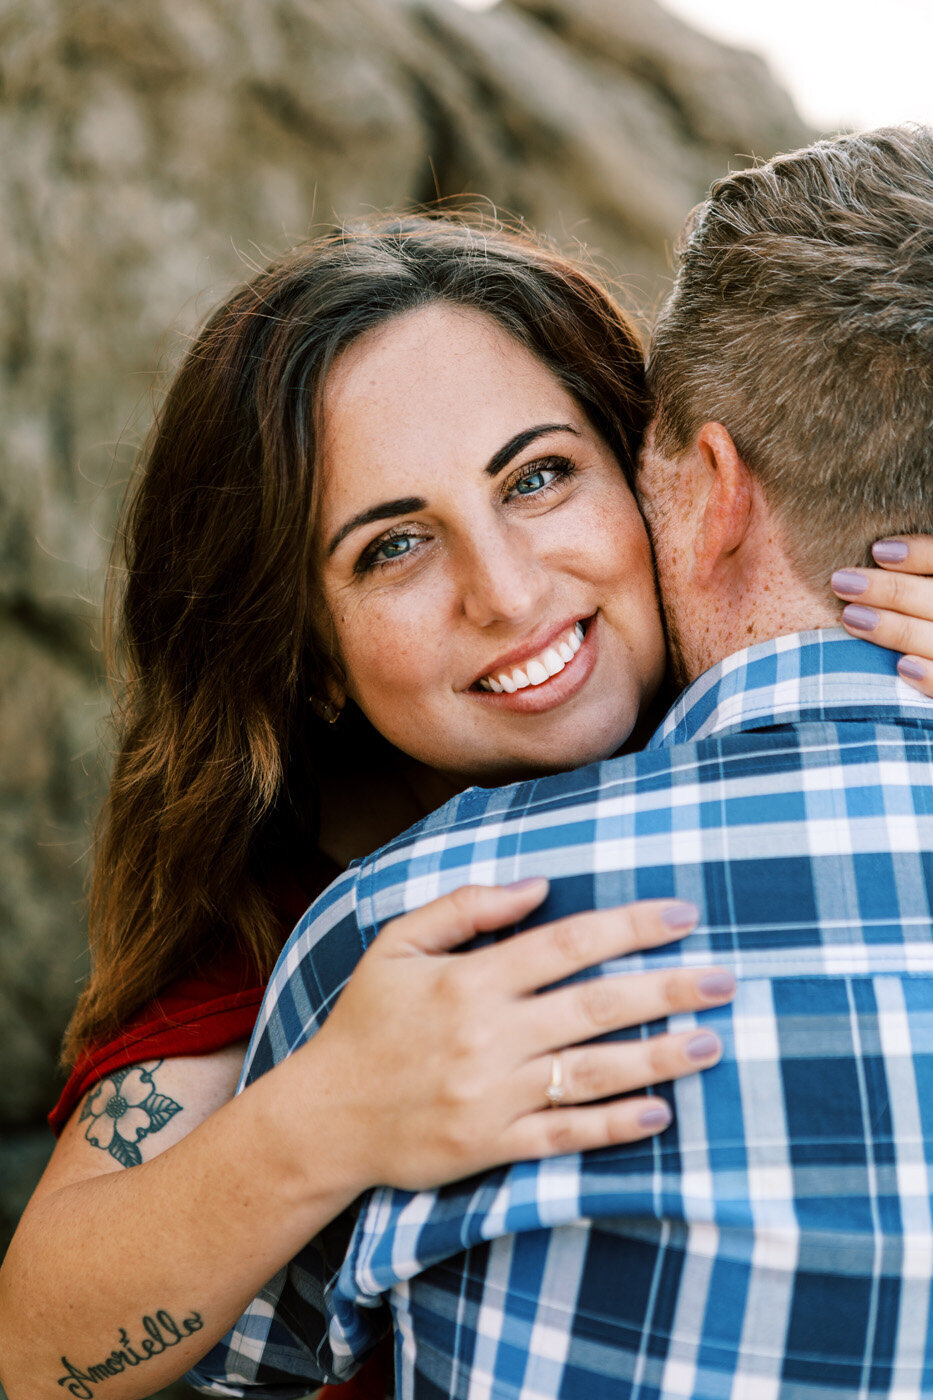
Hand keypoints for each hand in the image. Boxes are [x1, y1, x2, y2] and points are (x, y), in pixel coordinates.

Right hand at [309, 880, 733, 1192]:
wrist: (326, 1117)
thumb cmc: (367, 1022)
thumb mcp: (398, 944)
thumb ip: (465, 906)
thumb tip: (538, 884)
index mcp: (469, 981)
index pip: (566, 944)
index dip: (629, 927)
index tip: (683, 915)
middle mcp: (489, 1036)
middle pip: (594, 1006)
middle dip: (665, 990)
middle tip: (725, 980)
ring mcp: (494, 1096)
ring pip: (591, 1073)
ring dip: (656, 1057)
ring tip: (710, 1043)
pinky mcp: (492, 1146)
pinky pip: (565, 1137)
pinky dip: (614, 1127)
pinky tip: (660, 1114)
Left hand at [832, 536, 932, 696]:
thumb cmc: (924, 617)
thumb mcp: (923, 598)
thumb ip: (915, 584)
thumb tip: (875, 554)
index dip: (920, 554)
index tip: (878, 551)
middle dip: (889, 590)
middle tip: (841, 581)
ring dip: (894, 628)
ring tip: (850, 617)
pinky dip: (930, 676)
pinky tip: (902, 667)